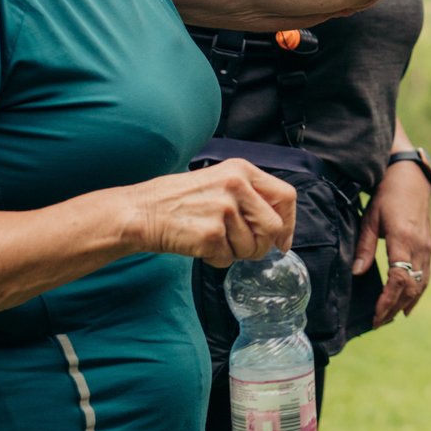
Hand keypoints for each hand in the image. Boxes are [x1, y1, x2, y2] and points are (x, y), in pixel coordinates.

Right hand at [130, 158, 295, 266]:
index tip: (282, 240)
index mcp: (242, 170)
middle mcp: (236, 186)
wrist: (141, 212)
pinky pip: (229, 258)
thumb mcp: (219, 182)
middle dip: (262, 245)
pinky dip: (217, 260)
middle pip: (273, 226)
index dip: (289, 222)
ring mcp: (223, 209)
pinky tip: (201, 247)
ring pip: (252, 247)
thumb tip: (280, 229)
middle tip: (245, 249)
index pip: (286, 196)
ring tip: (214, 241)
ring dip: (236, 253)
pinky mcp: (210, 233)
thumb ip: (249, 197)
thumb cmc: (179, 200)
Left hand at [354, 158, 430, 327]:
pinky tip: (408, 304)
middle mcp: (420, 247)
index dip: (388, 301)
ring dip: (406, 303)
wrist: (411, 177)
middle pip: (411, 287)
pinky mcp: (429, 247)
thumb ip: (364, 246)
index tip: (375, 315)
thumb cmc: (387, 195)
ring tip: (390, 318)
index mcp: (403, 239)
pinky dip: (417, 293)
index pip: (399, 279)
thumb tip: (357, 272)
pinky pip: (426, 276)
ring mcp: (427, 247)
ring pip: (421, 284)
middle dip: (395, 308)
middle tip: (377, 322)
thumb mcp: (370, 217)